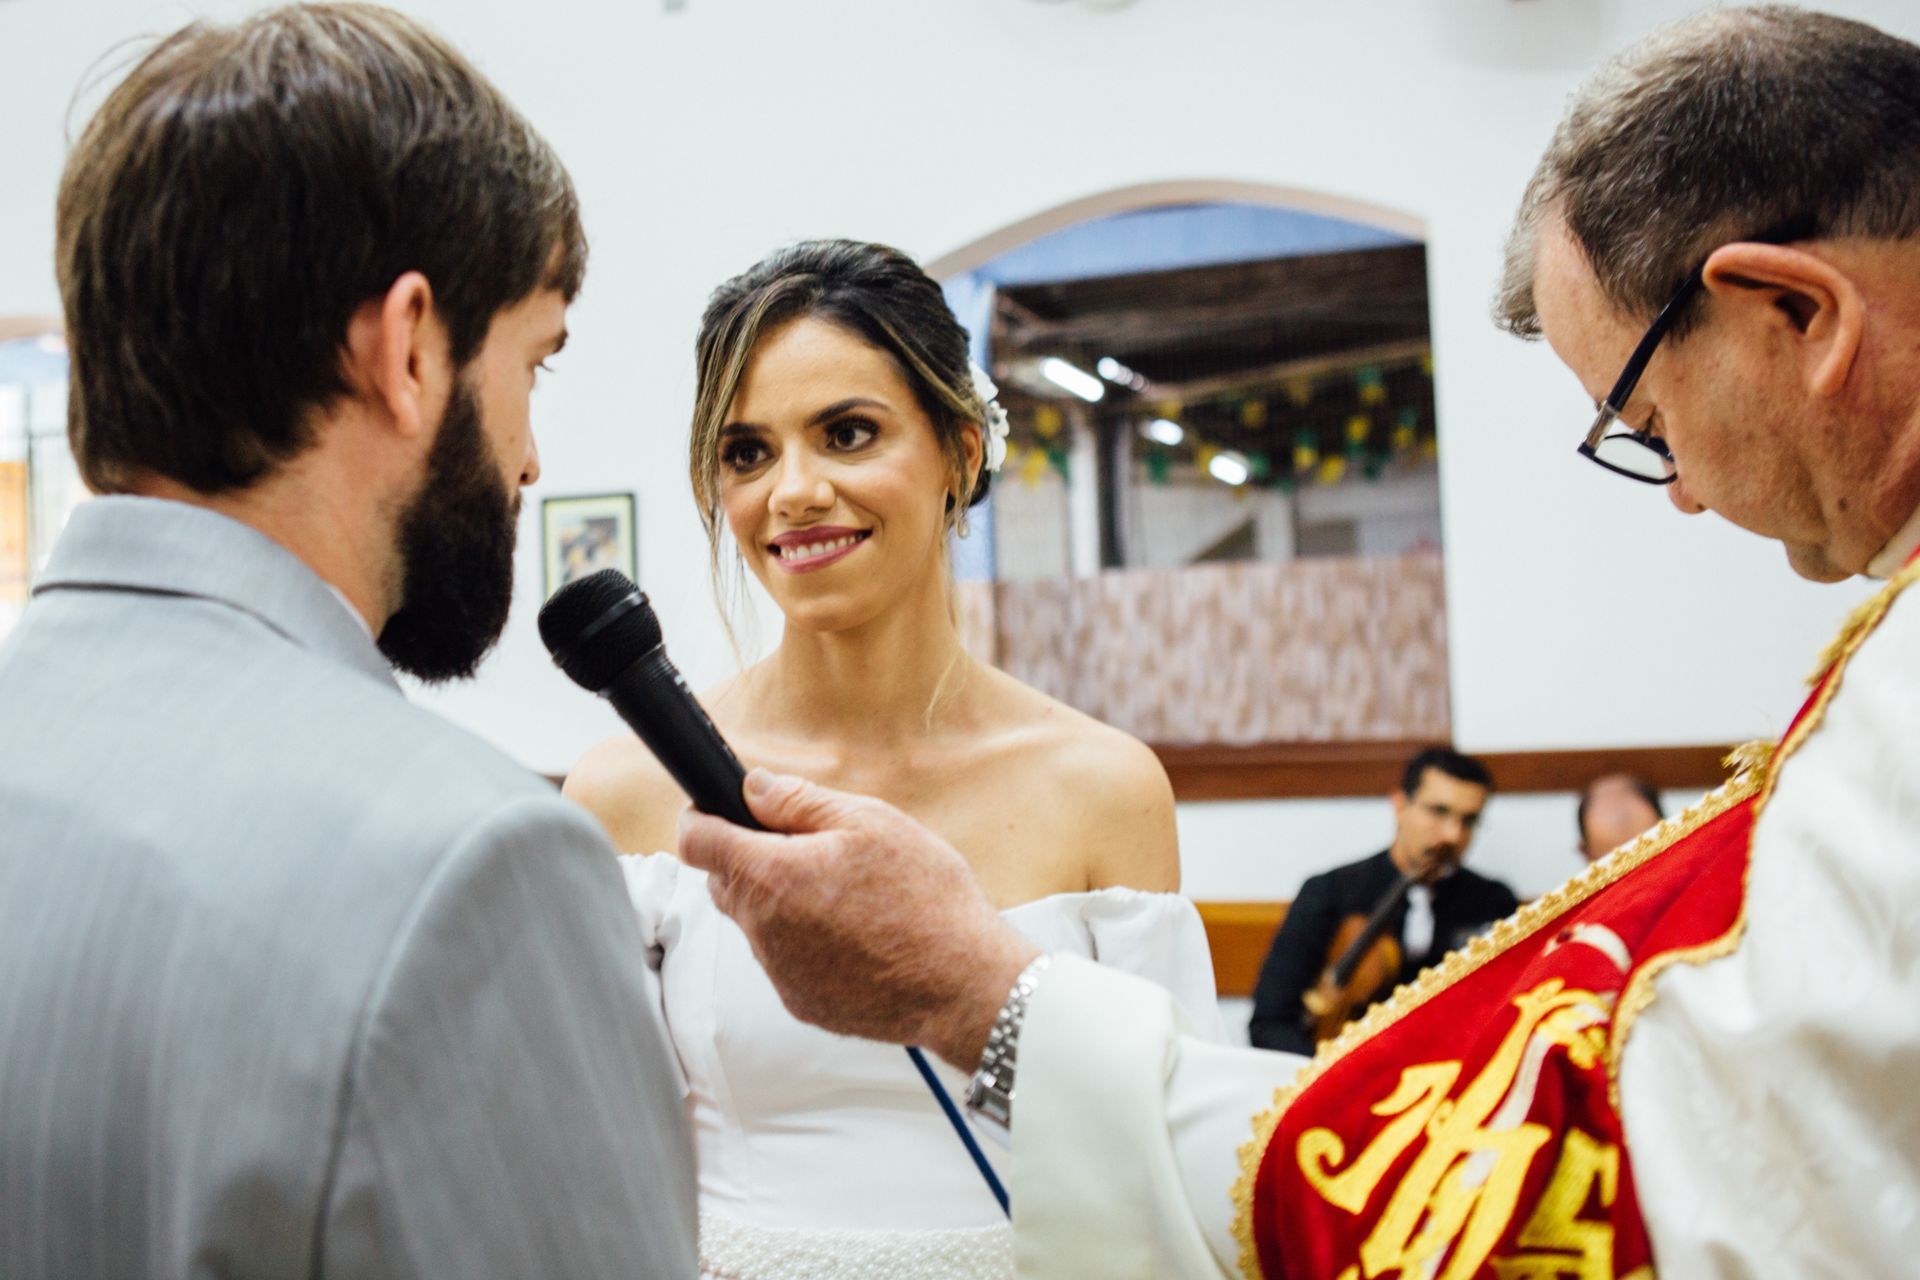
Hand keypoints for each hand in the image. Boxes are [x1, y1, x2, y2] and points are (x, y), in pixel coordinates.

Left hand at [678, 769, 1040, 1070]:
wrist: (964, 984)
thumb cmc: (925, 900)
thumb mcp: (870, 823)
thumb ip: (799, 802)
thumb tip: (753, 788)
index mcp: (771, 876)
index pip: (696, 842)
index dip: (701, 817)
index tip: (718, 810)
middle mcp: (762, 930)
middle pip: (725, 883)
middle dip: (752, 859)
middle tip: (812, 849)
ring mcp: (779, 973)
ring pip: (758, 923)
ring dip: (784, 903)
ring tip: (849, 897)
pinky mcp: (801, 1003)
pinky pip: (786, 961)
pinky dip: (807, 943)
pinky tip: (857, 935)